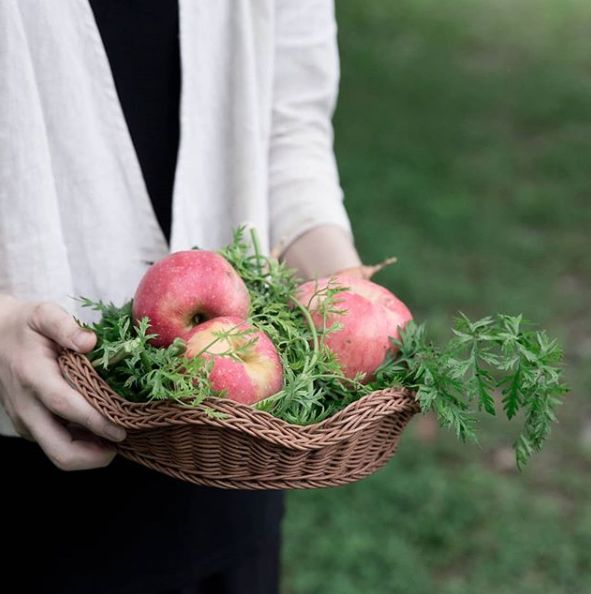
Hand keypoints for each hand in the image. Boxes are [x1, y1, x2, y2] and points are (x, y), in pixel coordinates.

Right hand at [0, 295, 126, 469]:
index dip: (96, 421)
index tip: (122, 430)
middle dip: (93, 456)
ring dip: (89, 453)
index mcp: (33, 376)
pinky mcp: (27, 425)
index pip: (65, 406)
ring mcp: (25, 419)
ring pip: (57, 452)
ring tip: (116, 439)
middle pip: (59, 449)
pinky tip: (99, 430)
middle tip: (122, 443)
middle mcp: (26, 405)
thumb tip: (90, 341)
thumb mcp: (43, 314)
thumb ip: (65, 326)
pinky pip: (54, 444)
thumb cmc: (25, 326)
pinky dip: (79, 444)